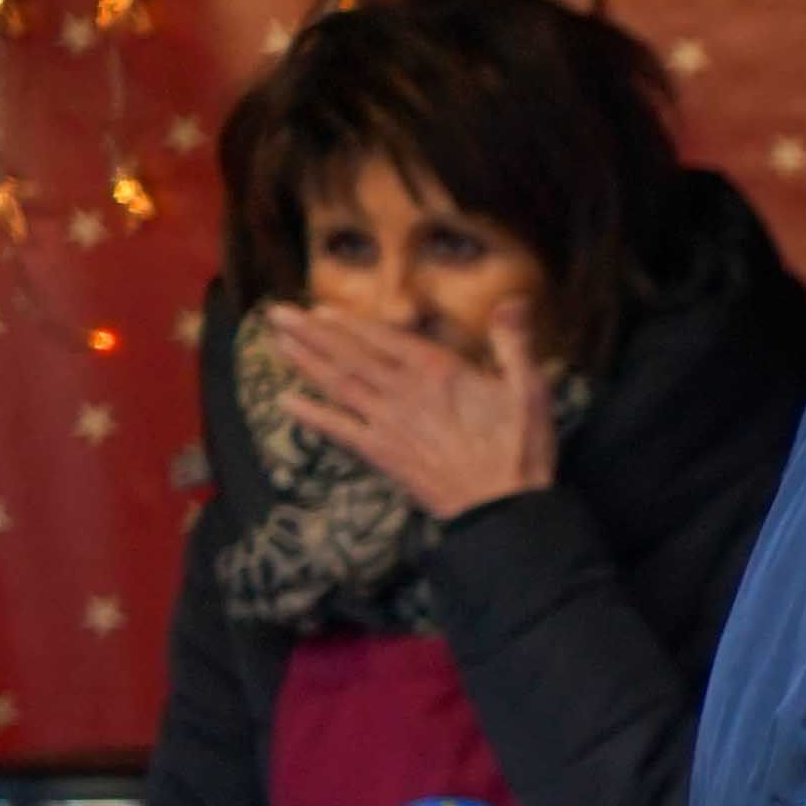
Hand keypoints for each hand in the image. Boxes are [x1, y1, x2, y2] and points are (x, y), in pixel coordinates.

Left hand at [267, 306, 560, 521]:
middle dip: (310, 333)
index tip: (320, 310)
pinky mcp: (381, 452)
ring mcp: (387, 422)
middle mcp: (403, 390)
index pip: (384, 338)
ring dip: (304, 362)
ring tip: (276, 342)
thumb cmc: (519, 447)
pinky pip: (338, 429)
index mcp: (438, 370)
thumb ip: (513, 341)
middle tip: (276, 314)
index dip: (349, 323)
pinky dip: (310, 415)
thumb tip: (512, 299)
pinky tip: (284, 402)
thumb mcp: (529, 388)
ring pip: (337, 384)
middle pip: (349, 355)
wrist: (502, 505)